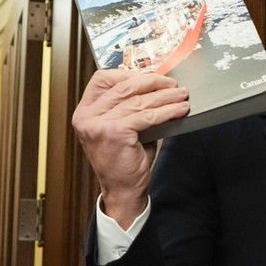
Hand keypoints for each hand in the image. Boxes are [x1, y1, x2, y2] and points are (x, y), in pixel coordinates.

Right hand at [72, 69, 189, 227]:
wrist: (122, 190)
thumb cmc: (123, 161)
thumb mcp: (121, 128)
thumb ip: (129, 106)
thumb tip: (155, 86)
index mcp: (84, 112)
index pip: (103, 79)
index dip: (128, 74)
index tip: (150, 76)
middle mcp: (86, 117)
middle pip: (123, 87)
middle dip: (153, 82)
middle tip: (173, 84)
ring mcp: (98, 125)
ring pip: (138, 101)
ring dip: (165, 96)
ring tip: (181, 95)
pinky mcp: (115, 133)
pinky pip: (147, 115)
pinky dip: (167, 111)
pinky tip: (179, 110)